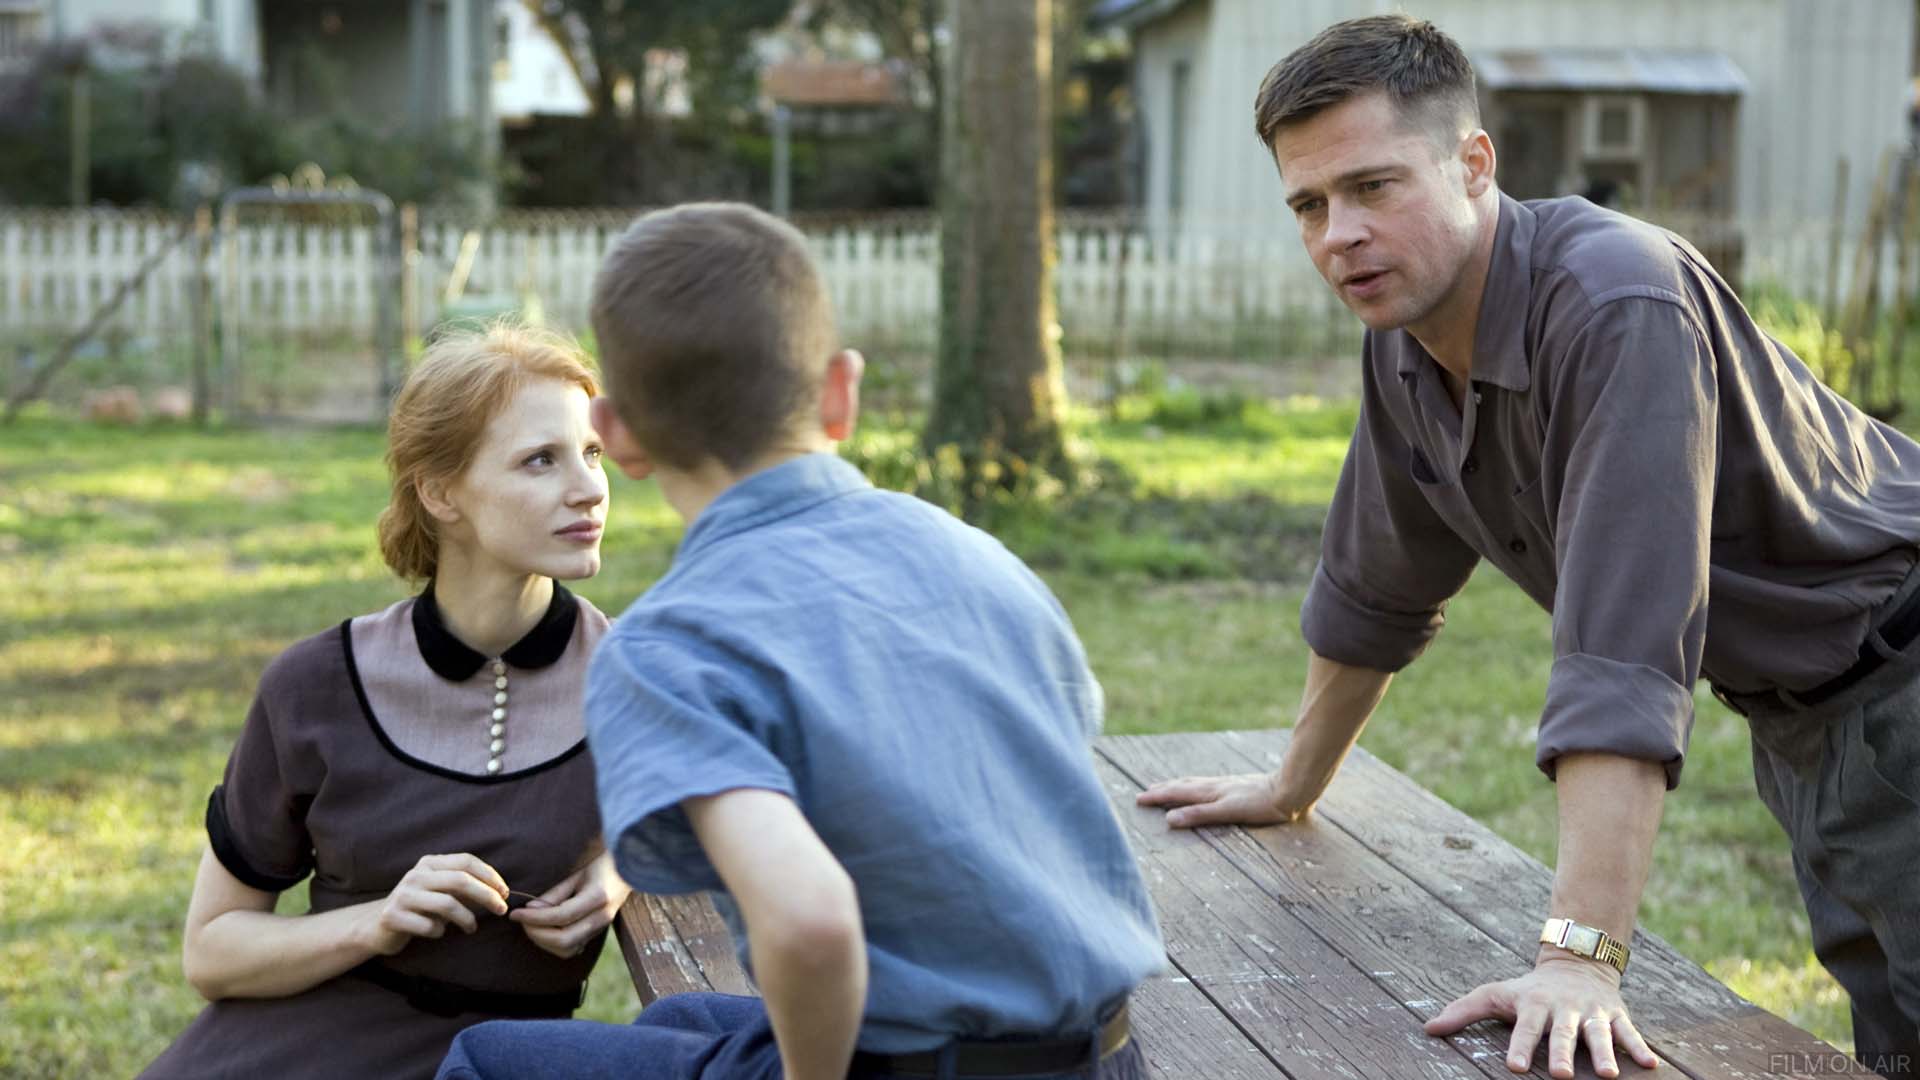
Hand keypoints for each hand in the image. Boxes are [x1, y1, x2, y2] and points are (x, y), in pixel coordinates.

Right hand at [363, 853, 509, 955]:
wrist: (376, 925)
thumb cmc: (419, 908)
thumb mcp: (440, 891)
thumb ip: (464, 887)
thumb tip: (500, 892)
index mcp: (430, 863)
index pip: (466, 861)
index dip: (490, 876)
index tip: (505, 893)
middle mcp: (416, 875)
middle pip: (460, 880)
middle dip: (486, 896)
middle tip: (501, 910)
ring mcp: (403, 895)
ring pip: (447, 904)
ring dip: (467, 918)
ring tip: (471, 928)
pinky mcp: (393, 916)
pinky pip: (429, 926)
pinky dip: (440, 932)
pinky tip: (438, 933)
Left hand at [511, 853, 631, 958]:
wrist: (628, 869)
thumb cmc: (600, 864)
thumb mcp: (577, 872)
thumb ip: (556, 892)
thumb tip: (531, 909)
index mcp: (598, 897)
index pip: (560, 916)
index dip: (534, 918)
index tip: (515, 913)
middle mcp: (602, 917)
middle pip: (564, 940)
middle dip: (537, 934)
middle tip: (521, 921)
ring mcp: (601, 928)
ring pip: (568, 949)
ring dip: (544, 942)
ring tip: (530, 925)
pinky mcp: (597, 933)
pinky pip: (573, 948)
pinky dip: (554, 945)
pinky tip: (544, 930)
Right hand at [1134, 772, 1303, 828]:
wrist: (1290, 790)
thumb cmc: (1261, 805)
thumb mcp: (1228, 812)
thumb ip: (1199, 815)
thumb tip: (1169, 818)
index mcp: (1210, 793)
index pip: (1177, 794)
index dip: (1158, 797)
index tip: (1139, 799)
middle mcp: (1215, 786)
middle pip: (1183, 786)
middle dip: (1163, 789)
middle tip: (1145, 792)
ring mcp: (1225, 785)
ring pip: (1194, 784)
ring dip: (1177, 785)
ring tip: (1166, 785)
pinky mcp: (1237, 786)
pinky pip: (1207, 785)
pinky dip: (1194, 786)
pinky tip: (1201, 788)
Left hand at [1424, 955, 1659, 1077]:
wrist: (1574, 962)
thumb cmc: (1528, 989)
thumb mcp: (1495, 994)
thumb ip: (1463, 1012)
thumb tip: (1428, 1030)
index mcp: (1534, 1006)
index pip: (1524, 1029)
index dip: (1519, 1047)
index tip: (1514, 1067)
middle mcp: (1564, 1009)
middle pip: (1562, 1034)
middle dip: (1562, 1054)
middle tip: (1562, 1077)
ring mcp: (1591, 1012)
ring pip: (1598, 1034)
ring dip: (1604, 1053)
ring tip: (1608, 1076)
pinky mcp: (1615, 1015)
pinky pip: (1629, 1033)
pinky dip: (1638, 1048)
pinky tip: (1650, 1065)